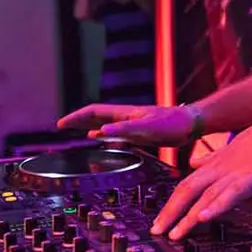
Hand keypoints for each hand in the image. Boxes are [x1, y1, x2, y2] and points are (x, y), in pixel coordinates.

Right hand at [57, 104, 194, 145]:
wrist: (190, 124)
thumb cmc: (171, 124)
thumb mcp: (145, 129)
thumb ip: (122, 131)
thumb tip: (99, 133)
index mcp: (123, 113)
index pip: (93, 112)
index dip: (76, 117)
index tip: (61, 124)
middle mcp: (124, 116)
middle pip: (95, 116)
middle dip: (77, 120)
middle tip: (62, 126)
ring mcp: (130, 123)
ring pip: (103, 123)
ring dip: (88, 125)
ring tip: (76, 130)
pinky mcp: (137, 130)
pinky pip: (113, 131)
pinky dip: (102, 134)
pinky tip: (101, 139)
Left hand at [151, 107, 251, 239]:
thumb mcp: (236, 149)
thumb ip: (213, 159)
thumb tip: (194, 164)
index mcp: (217, 162)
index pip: (186, 184)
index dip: (171, 203)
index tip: (160, 221)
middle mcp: (222, 167)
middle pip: (187, 190)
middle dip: (170, 213)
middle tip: (156, 232)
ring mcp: (237, 171)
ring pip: (205, 194)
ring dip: (187, 216)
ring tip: (174, 234)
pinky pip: (232, 192)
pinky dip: (216, 206)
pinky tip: (203, 217)